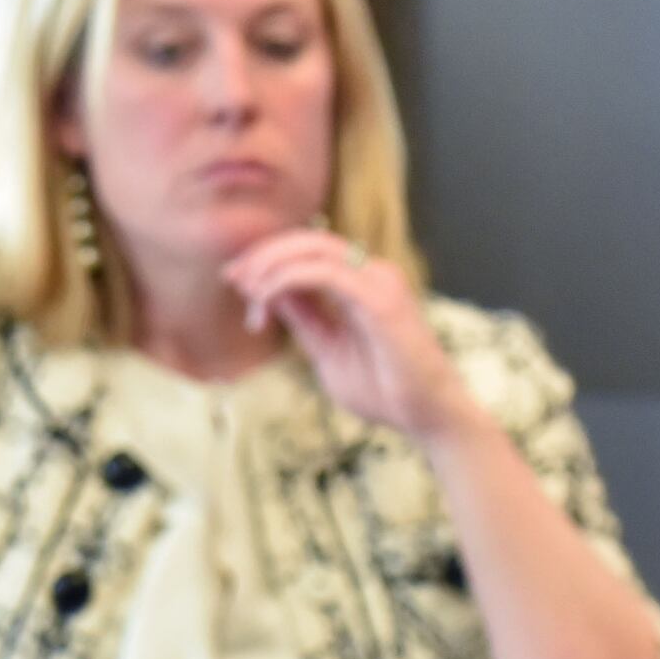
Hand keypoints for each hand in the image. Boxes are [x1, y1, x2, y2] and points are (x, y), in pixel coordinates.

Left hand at [223, 226, 478, 446]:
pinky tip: (266, 301)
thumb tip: (270, 294)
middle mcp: (372, 273)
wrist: (427, 417)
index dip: (268, 257)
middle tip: (232, 278)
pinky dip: (287, 280)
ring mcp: (379, 281)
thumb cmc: (384, 390)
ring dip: (271, 266)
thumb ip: (303, 319)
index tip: (234, 278)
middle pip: (308, 240)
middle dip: (263, 254)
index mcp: (361, 283)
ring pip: (314, 248)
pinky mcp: (380, 299)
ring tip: (249, 296)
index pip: (310, 252)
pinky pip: (324, 273)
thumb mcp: (326, 350)